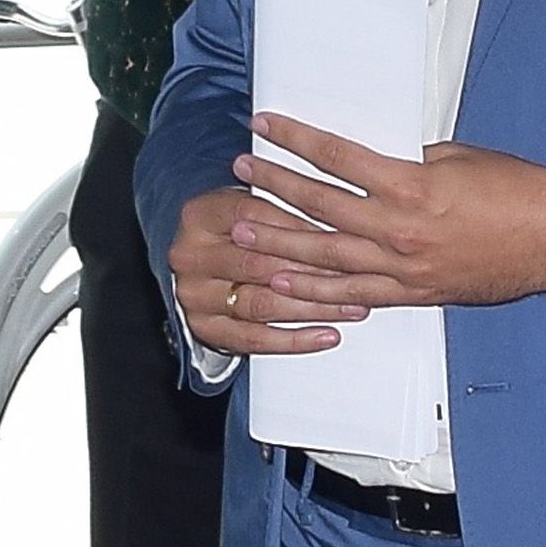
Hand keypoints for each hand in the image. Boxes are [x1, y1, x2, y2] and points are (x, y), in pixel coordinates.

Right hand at [171, 179, 352, 358]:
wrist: (204, 265)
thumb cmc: (239, 231)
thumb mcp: (252, 206)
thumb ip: (285, 205)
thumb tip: (342, 216)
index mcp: (200, 215)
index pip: (253, 216)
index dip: (300, 226)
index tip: (340, 233)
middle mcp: (190, 255)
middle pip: (258, 265)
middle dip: (313, 271)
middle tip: (356, 274)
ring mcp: (194, 295)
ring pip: (260, 304)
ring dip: (312, 308)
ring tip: (352, 306)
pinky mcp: (205, 329)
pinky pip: (254, 340)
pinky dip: (295, 341)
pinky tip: (326, 335)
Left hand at [229, 115, 545, 314]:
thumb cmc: (514, 192)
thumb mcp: (455, 158)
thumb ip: (406, 161)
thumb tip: (369, 160)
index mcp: (409, 185)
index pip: (336, 157)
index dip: (295, 139)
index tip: (266, 126)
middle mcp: (397, 229)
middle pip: (318, 205)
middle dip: (273, 186)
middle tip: (241, 172)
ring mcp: (401, 266)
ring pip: (324, 256)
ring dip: (278, 242)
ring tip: (241, 230)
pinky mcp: (412, 293)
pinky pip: (352, 294)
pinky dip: (314, 291)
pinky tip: (284, 284)